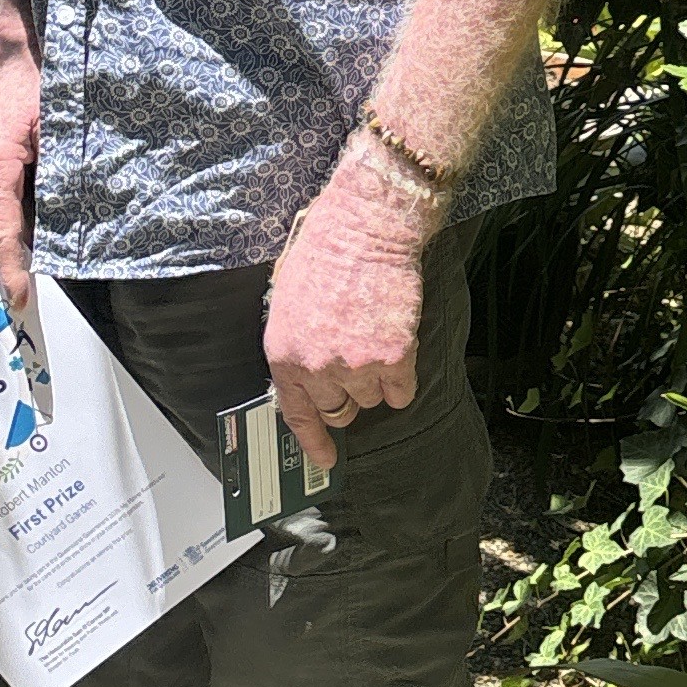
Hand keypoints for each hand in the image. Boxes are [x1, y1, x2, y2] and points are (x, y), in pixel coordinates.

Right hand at [0, 24, 41, 317]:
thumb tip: (84, 199)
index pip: (3, 230)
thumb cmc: (27, 75)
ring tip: (57, 261)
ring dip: (33, 230)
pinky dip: (31, 208)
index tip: (21, 302)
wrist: (4, 41)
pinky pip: (12, 195)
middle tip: (49, 292)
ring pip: (12, 211)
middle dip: (27, 257)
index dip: (13, 268)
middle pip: (7, 226)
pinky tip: (55, 216)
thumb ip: (63, 162)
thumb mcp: (52, 119)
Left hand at [264, 151, 428, 467]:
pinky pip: (402, 391)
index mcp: (283, 354)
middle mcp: (317, 368)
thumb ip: (295, 349)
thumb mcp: (287, 303)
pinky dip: (403, 377)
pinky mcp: (394, 358)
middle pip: (338, 411)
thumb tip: (308, 384)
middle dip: (347, 397)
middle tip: (355, 364)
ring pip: (372, 401)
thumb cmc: (324, 253)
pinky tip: (396, 344)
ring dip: (375, 381)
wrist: (366, 227)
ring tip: (374, 338)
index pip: (296, 414)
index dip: (313, 441)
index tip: (326, 459)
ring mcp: (356, 366)